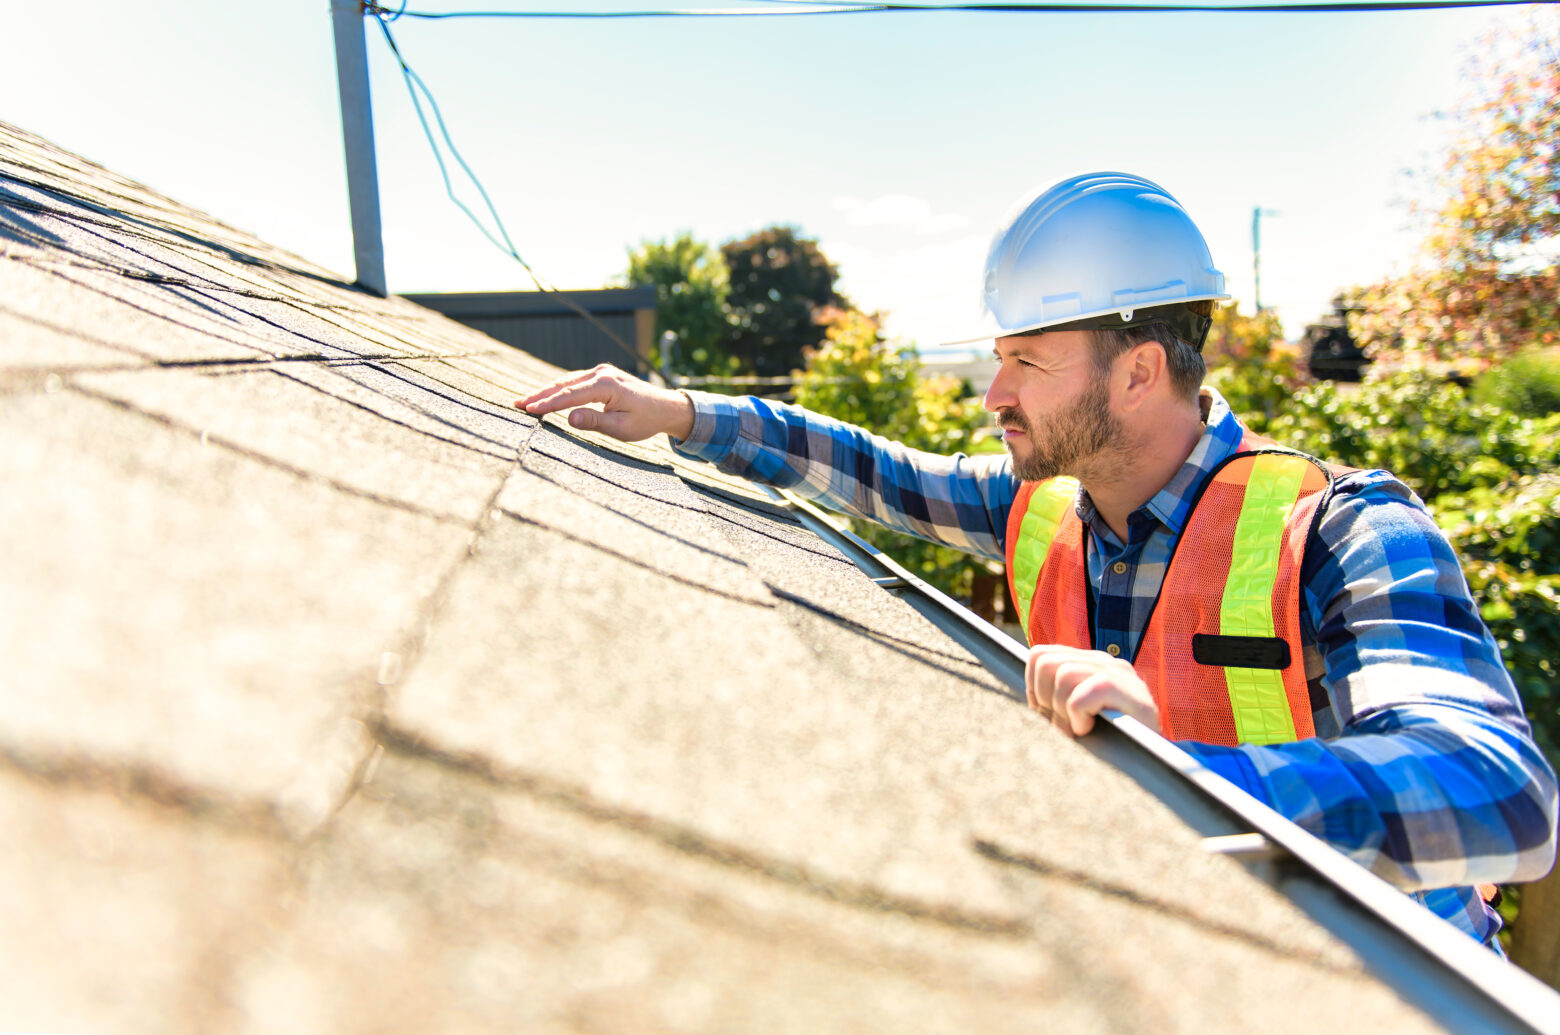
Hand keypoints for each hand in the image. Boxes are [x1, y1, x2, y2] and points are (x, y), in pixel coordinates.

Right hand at [517, 364, 694, 442]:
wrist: (664, 407)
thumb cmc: (645, 421)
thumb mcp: (621, 427)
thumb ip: (595, 422)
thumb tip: (568, 418)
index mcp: (607, 385)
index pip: (570, 395)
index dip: (547, 404)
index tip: (528, 410)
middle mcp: (602, 373)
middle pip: (563, 384)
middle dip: (539, 395)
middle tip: (517, 404)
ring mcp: (601, 371)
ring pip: (567, 380)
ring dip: (546, 391)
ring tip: (524, 401)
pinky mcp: (601, 375)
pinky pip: (575, 381)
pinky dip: (558, 389)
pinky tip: (544, 396)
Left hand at [1025, 644, 1160, 737]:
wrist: (1156, 763)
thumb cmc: (1108, 742)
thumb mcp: (1074, 716)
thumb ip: (1052, 700)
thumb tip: (1023, 703)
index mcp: (1087, 663)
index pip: (1040, 655)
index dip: (1033, 688)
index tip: (1047, 714)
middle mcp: (1103, 660)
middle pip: (1046, 662)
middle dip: (1045, 700)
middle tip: (1064, 725)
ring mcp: (1119, 672)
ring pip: (1062, 675)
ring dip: (1063, 712)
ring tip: (1079, 730)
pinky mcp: (1130, 690)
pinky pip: (1082, 696)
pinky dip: (1079, 718)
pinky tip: (1090, 730)